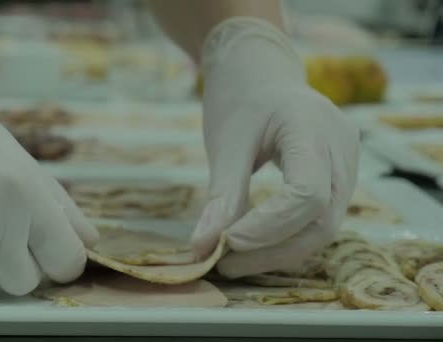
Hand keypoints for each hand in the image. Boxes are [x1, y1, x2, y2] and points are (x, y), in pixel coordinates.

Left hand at [190, 18, 359, 277]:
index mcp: (313, 127)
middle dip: (273, 250)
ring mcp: (348, 163)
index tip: (224, 243)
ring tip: (233, 259)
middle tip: (225, 263)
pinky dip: (287, 237)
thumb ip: (220, 199)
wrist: (261, 73)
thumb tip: (201, 249)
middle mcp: (342, 148)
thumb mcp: (226, 145)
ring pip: (325, 227)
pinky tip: (254, 244)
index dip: (268, 227)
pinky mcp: (340, 176)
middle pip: (322, 220)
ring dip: (279, 251)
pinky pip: (320, 218)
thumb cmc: (241, 101)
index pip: (307, 194)